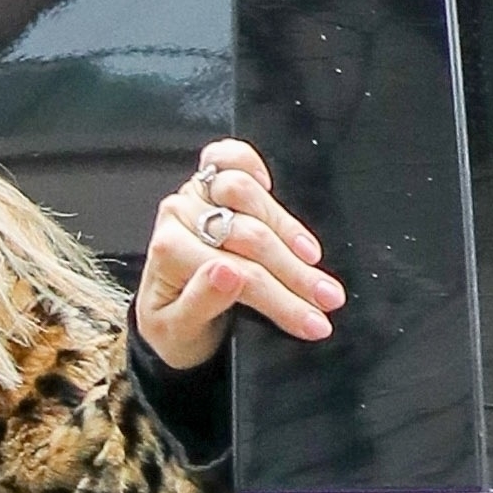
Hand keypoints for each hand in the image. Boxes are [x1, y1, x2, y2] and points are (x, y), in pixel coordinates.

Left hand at [135, 137, 343, 370]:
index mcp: (168, 254)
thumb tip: (227, 273)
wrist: (165, 319)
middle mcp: (179, 218)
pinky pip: (231, 159)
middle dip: (295, 273)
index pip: (239, 273)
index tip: (313, 321)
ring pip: (250, 195)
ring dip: (290, 231)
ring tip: (314, 263)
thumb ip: (199, 304)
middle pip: (251, 234)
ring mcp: (195, 196)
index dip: (282, 299)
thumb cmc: (173, 328)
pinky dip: (253, 167)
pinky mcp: (209, 184)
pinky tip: (272, 190)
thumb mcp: (178, 333)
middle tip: (327, 300)